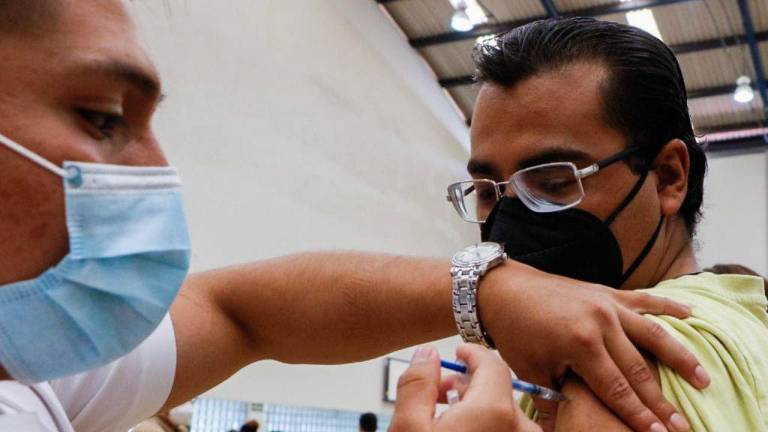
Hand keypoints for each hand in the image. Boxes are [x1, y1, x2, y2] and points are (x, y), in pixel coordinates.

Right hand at [389, 344, 540, 431]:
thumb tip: (426, 355)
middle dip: (469, 386)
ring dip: (479, 410)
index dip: (471, 354)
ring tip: (446, 418)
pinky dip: (489, 428)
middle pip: (498, 391)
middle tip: (439, 392)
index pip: (492, 364)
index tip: (458, 354)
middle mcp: (521, 430)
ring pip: (506, 416)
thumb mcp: (407, 429)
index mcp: (496, 412)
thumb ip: (417, 384)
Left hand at [480, 261, 708, 431]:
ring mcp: (607, 304)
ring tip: (703, 379)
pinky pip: (644, 300)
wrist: (504, 289)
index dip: (639, 414)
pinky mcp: (607, 292)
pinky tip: (691, 315)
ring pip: (653, 334)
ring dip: (680, 357)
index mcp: (581, 343)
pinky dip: (669, 307)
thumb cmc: (515, 331)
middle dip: (661, 400)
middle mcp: (601, 322)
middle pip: (640, 369)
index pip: (617, 388)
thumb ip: (556, 399)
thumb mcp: (532, 370)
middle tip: (683, 425)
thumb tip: (568, 429)